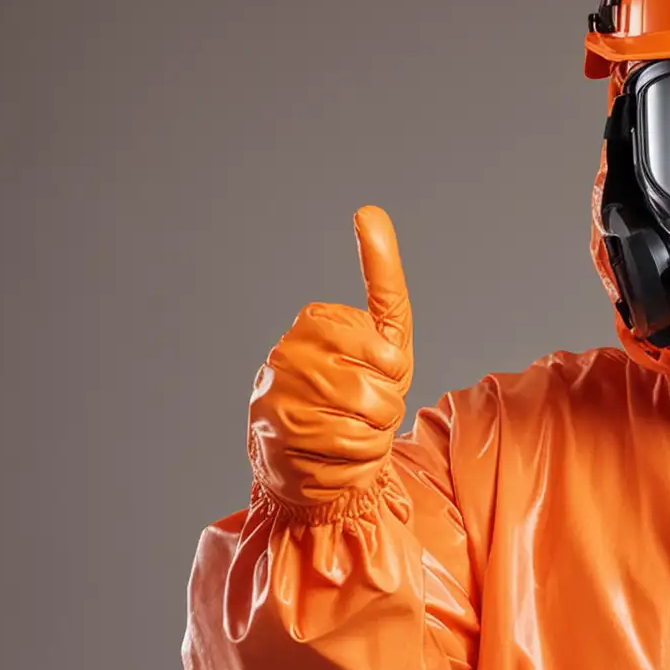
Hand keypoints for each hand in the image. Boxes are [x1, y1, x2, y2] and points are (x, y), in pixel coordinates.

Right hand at [246, 205, 414, 508]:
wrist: (309, 458)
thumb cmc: (355, 391)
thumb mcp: (382, 334)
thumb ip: (381, 276)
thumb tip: (369, 210)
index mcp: (316, 322)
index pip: (388, 354)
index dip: (393, 374)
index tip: (376, 374)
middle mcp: (290, 352)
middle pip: (379, 392)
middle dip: (385, 408)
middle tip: (362, 410)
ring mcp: (278, 394)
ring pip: (364, 424)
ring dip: (371, 436)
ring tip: (347, 430)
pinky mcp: (276, 436)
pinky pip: (346, 451)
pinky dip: (355, 460)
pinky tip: (334, 453)